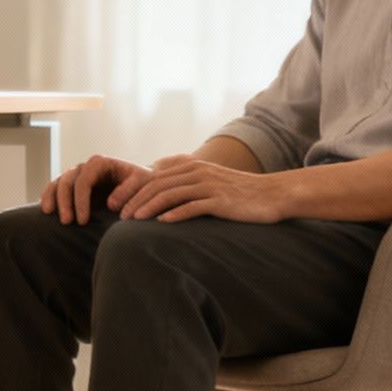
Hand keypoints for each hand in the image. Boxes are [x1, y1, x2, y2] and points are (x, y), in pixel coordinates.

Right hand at [40, 154, 149, 224]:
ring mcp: (78, 174)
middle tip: (67, 222)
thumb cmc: (142, 184)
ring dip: (54, 200)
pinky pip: (56, 187)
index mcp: (100, 163)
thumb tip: (110, 203)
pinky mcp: (73, 184)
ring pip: (59, 183)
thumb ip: (128, 191)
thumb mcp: (141, 184)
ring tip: (53, 217)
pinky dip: (49, 196)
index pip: (84, 179)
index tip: (82, 221)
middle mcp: (86, 166)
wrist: (141, 185)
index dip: (80, 200)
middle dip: (65, 202)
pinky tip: (46, 210)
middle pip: (68, 181)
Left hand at [112, 154, 286, 222]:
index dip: (134, 190)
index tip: (120, 206)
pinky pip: (193, 206)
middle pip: (158, 184)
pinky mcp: (220, 200)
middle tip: (121, 216)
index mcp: (193, 167)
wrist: (271, 195)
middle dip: (136, 199)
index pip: (155, 177)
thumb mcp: (211, 181)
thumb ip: (187, 182)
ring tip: (135, 220)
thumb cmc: (239, 193)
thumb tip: (162, 190)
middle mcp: (198, 172)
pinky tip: (162, 223)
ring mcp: (209, 185)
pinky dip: (175, 214)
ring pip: (170, 194)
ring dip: (149, 207)